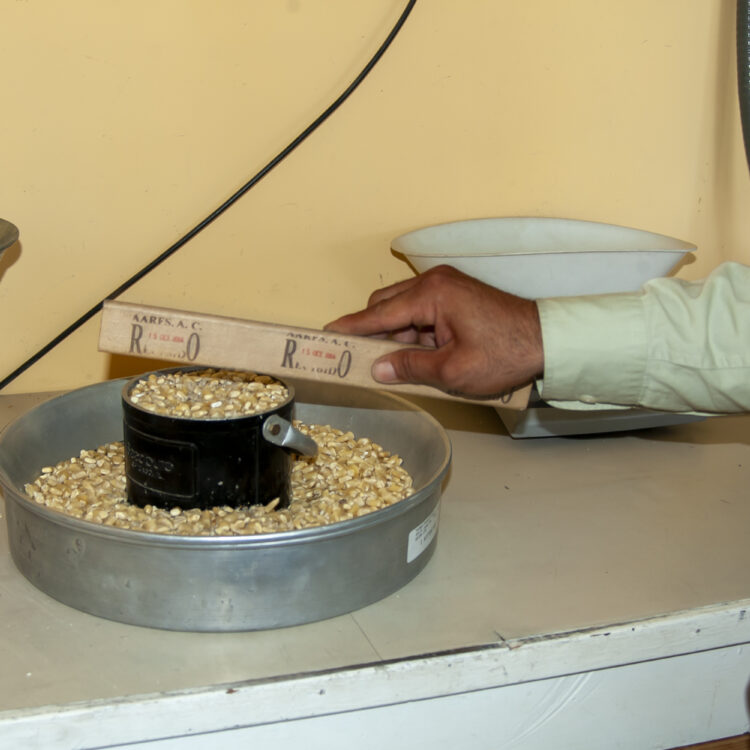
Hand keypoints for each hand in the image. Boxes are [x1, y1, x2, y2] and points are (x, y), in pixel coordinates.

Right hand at [325, 265, 543, 397]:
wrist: (548, 341)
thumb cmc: (505, 354)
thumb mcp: (452, 371)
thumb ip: (410, 367)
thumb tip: (378, 369)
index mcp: (432, 294)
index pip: (379, 313)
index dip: (352, 327)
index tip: (327, 334)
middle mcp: (435, 282)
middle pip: (387, 305)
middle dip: (374, 333)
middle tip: (363, 360)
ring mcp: (447, 286)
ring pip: (404, 309)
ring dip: (397, 335)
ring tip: (399, 365)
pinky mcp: (456, 295)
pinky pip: (422, 311)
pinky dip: (414, 332)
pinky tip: (419, 355)